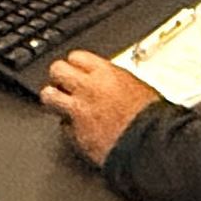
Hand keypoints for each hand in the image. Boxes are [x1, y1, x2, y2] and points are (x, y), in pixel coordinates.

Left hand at [40, 51, 163, 165]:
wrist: (149, 144)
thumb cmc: (151, 118)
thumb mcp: (137, 87)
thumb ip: (116, 82)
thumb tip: (110, 83)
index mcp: (106, 73)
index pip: (77, 57)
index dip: (74, 64)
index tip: (75, 69)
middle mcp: (88, 88)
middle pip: (57, 70)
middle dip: (58, 77)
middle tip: (63, 85)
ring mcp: (79, 110)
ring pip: (49, 95)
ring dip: (53, 99)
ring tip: (59, 104)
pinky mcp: (76, 133)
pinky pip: (63, 126)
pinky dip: (68, 127)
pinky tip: (77, 129)